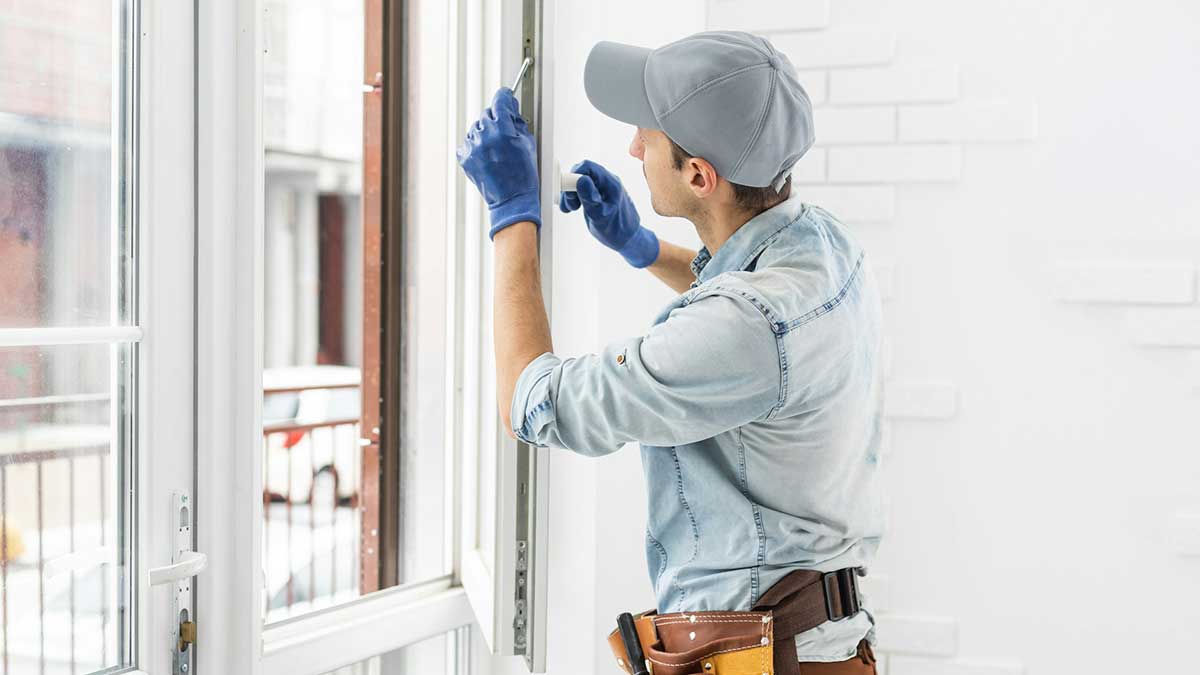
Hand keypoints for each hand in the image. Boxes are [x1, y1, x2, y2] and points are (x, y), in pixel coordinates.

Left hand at [456, 87, 540, 238]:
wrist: (511, 199)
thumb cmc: (523, 175)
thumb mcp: (528, 144)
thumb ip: (518, 123)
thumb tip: (511, 110)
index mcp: (502, 130)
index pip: (500, 101)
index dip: (504, 97)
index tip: (505, 95)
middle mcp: (485, 136)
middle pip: (487, 114)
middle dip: (496, 119)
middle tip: (506, 131)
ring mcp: (473, 147)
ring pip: (477, 128)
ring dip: (486, 133)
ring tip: (497, 149)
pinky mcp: (465, 158)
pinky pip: (468, 143)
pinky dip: (476, 145)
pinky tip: (487, 155)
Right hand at [559, 159, 658, 267]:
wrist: (628, 240)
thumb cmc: (617, 230)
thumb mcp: (600, 216)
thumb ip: (590, 198)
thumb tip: (580, 179)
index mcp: (610, 183)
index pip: (588, 167)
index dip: (573, 176)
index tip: (568, 193)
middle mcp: (607, 182)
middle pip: (582, 173)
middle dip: (570, 187)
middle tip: (569, 204)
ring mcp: (603, 188)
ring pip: (580, 181)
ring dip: (571, 193)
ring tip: (569, 208)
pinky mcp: (598, 194)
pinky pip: (583, 189)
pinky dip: (575, 197)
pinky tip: (572, 208)